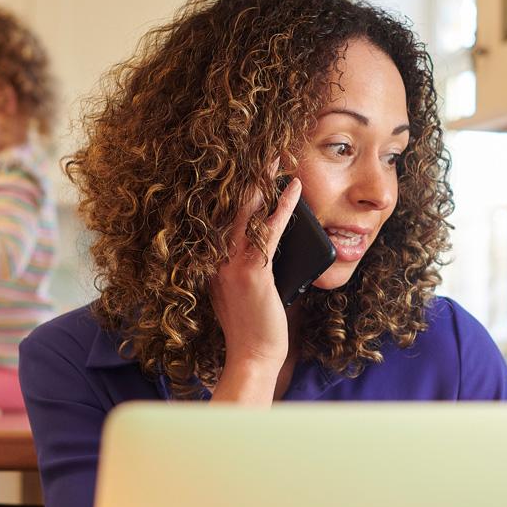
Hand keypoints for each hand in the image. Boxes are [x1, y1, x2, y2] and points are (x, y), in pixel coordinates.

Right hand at [209, 177, 301, 404]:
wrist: (252, 356)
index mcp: (213, 262)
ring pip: (246, 214)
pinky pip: (269, 232)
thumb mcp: (244, 289)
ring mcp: (231, 265)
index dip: (233, 191)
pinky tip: (294, 189)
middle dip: (245, 177)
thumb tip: (267, 236)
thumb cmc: (253, 326)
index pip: (221, 217)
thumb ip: (247, 263)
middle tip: (260, 150)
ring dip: (263, 183)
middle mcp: (216, 259)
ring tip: (276, 158)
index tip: (245, 168)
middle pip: (229, 208)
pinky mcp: (252, 273)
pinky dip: (282, 208)